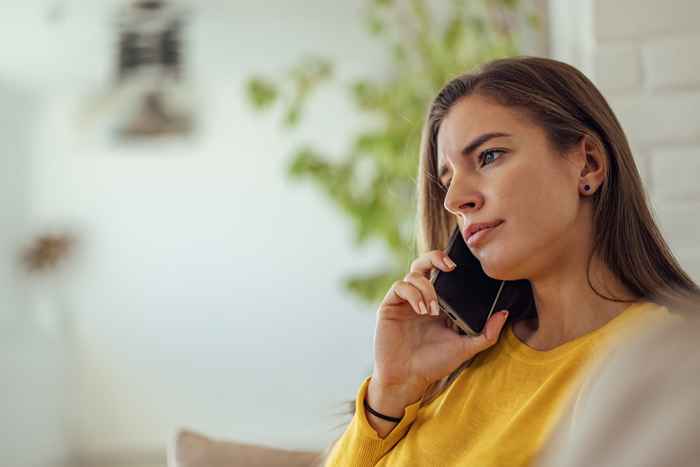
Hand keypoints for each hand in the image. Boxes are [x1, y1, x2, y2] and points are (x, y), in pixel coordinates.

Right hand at [371, 249, 508, 397]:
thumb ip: (487, 333)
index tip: (462, 266)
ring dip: (426, 288)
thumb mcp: (465, 348)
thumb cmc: (434, 364)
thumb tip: (504, 313)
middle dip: (436, 257)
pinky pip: (400, 287)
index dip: (449, 263)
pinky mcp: (390, 306)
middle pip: (424, 263)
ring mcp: (404, 301)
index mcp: (438, 302)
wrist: (408, 379)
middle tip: (450, 266)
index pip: (442, 273)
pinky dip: (413, 294)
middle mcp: (420, 297)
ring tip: (433, 310)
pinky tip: (422, 310)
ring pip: (413, 274)